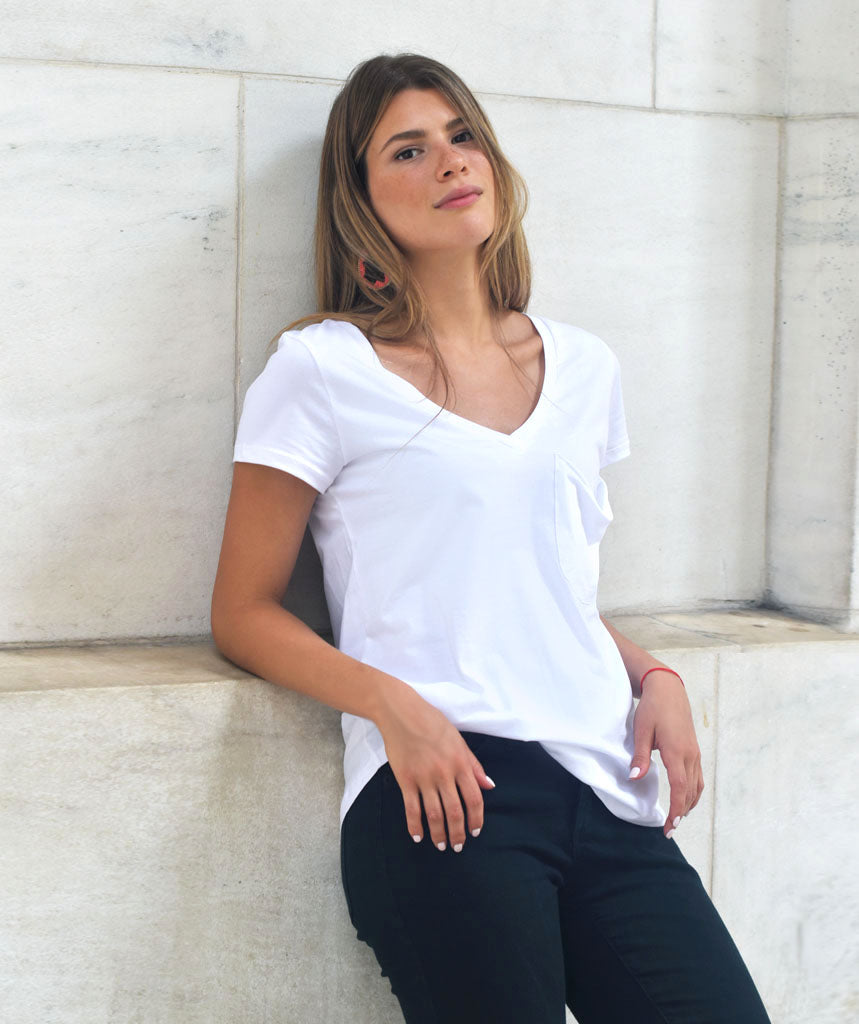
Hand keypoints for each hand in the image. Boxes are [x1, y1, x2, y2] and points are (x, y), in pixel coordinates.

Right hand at [373, 682, 494, 851]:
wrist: (401, 712)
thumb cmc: (432, 722)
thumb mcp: (459, 740)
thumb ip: (474, 765)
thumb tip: (489, 786)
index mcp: (460, 763)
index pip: (474, 799)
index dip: (476, 819)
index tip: (475, 831)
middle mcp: (444, 773)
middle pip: (454, 812)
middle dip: (458, 833)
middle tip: (458, 846)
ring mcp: (424, 777)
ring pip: (434, 814)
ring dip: (439, 834)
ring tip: (441, 846)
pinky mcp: (405, 779)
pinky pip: (411, 808)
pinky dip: (415, 826)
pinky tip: (418, 836)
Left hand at [628, 671, 703, 838]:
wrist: (669, 689)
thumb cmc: (653, 708)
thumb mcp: (642, 730)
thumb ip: (640, 756)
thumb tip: (634, 778)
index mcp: (676, 751)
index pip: (680, 788)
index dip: (676, 810)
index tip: (670, 827)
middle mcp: (690, 755)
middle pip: (690, 792)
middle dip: (681, 813)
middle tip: (670, 830)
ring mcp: (695, 753)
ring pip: (696, 786)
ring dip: (688, 804)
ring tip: (678, 820)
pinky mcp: (694, 750)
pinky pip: (697, 777)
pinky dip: (693, 792)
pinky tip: (685, 799)